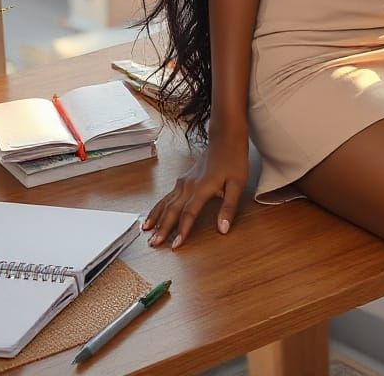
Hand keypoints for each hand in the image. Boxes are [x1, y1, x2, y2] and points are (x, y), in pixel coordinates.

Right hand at [142, 131, 249, 248]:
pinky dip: (157, 207)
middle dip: (162, 228)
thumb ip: (229, 207)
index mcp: (203, 188)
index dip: (182, 230)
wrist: (225, 138)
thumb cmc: (233, 160)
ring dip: (156, 218)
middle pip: (172, 210)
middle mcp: (189, 186)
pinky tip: (152, 216)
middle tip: (153, 244)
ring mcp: (184, 182)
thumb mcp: (238, 184)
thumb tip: (223, 229)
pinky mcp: (182, 180)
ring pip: (166, 202)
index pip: (189, 213)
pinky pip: (166, 196)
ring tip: (145, 233)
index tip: (176, 246)